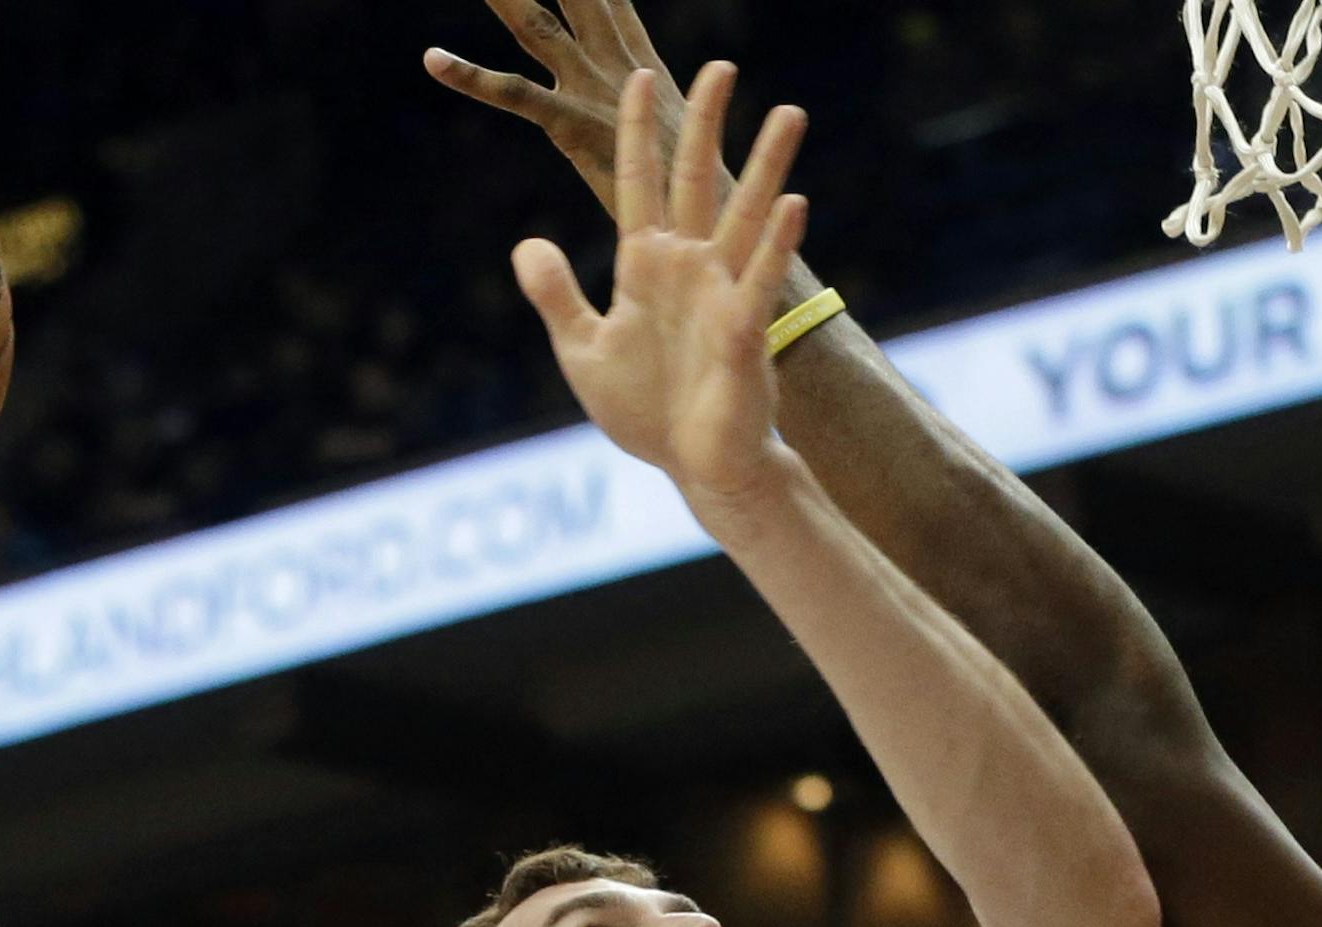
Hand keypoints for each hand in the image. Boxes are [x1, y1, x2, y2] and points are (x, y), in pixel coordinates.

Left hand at [426, 0, 689, 218]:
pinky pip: (516, 96)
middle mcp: (611, 62)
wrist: (714, 229)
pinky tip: (434, 61)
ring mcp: (592, 89)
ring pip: (535, 25)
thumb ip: (642, 113)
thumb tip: (644, 113)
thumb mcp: (664, 138)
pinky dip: (473, 78)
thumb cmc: (694, 196)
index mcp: (636, 59)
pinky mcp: (574, 124)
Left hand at [512, 67, 806, 521]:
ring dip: (766, 167)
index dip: (636, 132)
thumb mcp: (582, 350)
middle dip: (705, 124)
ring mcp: (720, 297)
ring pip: (744, 217)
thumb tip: (526, 244)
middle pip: (695, 181)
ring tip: (788, 113)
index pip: (639, 184)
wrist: (693, 466)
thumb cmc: (646, 412)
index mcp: (646, 268)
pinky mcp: (743, 335)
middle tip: (721, 65)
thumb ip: (556, 295)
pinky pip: (760, 283)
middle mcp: (689, 269)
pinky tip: (794, 204)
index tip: (636, 77)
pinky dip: (776, 246)